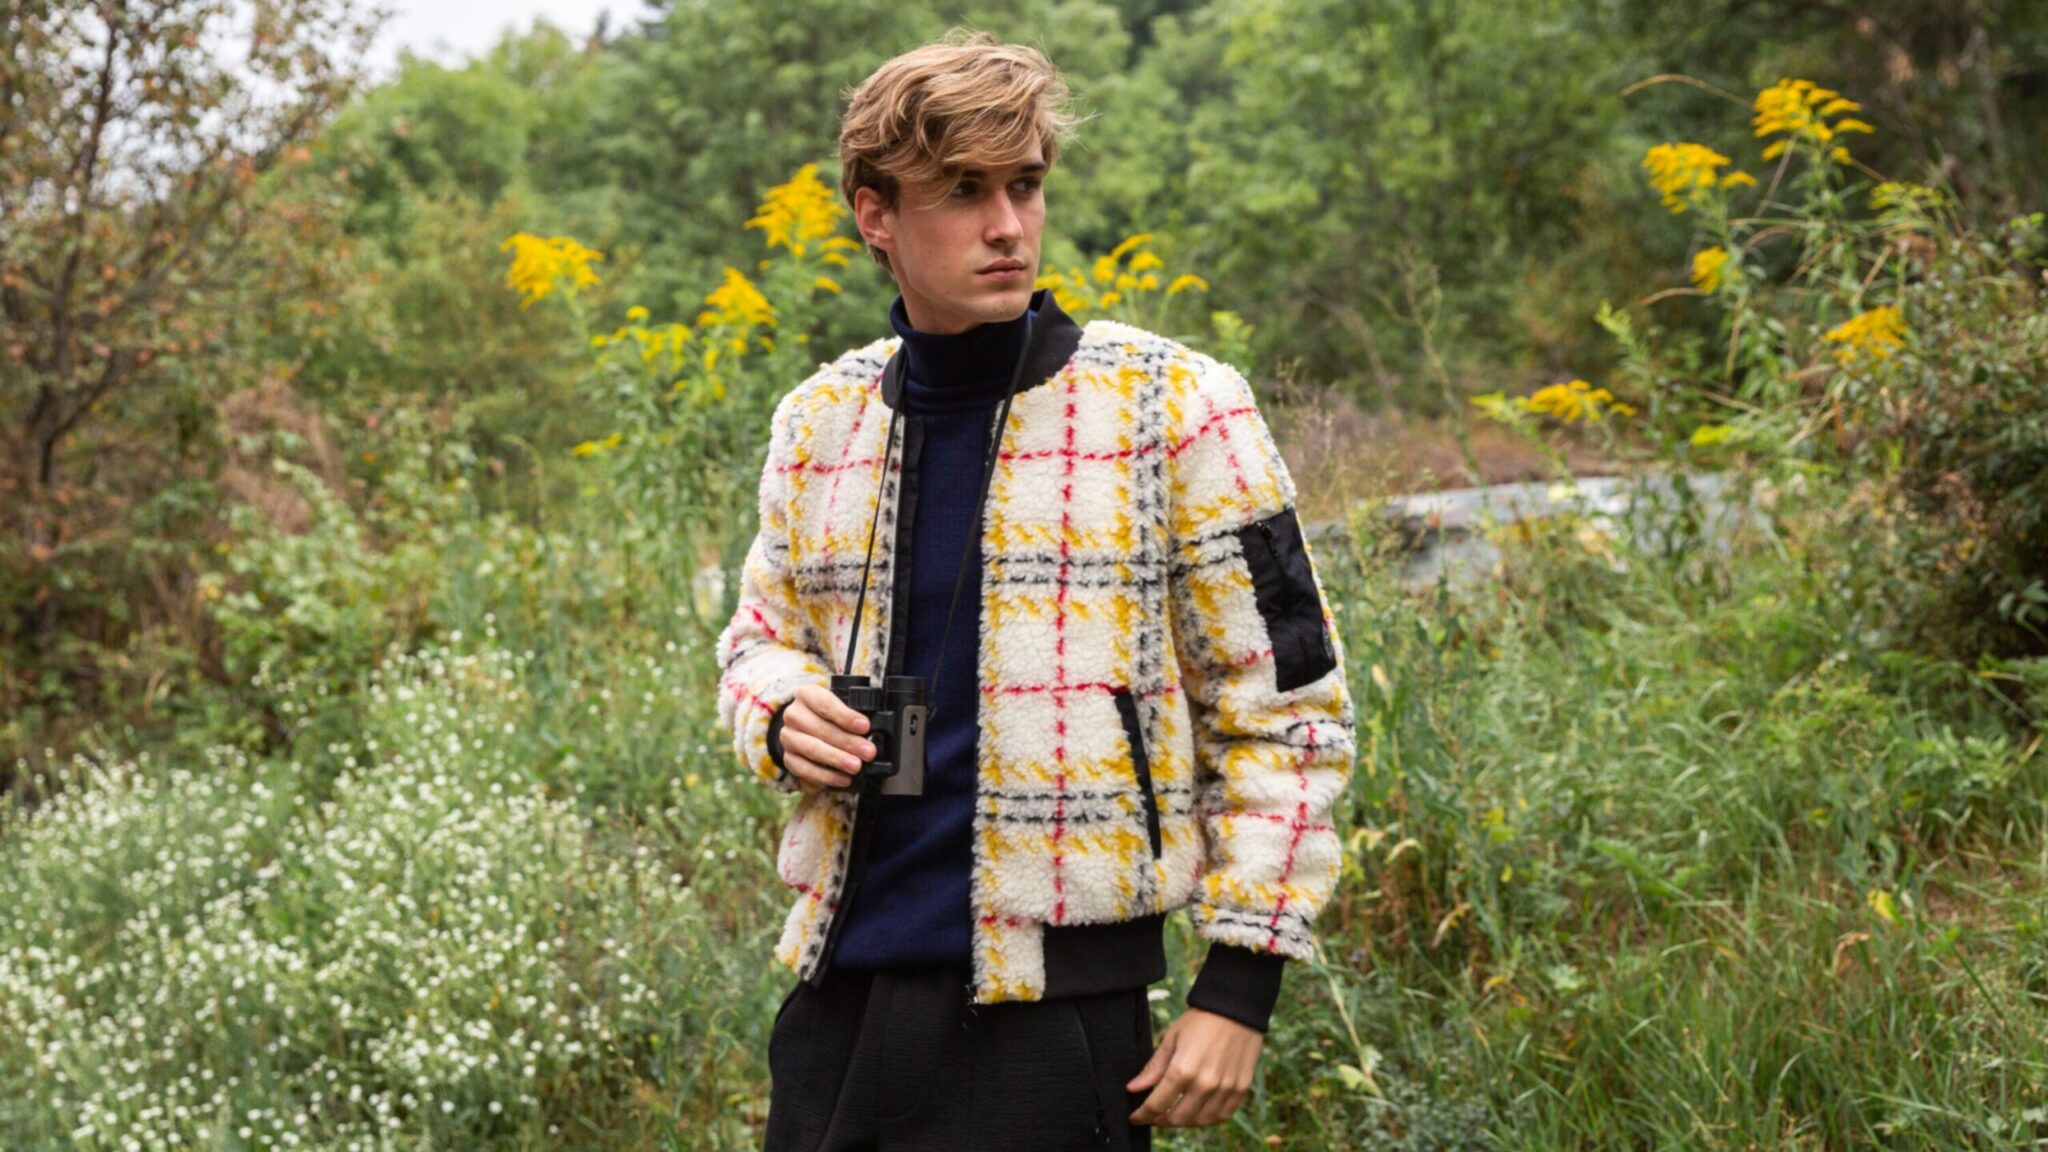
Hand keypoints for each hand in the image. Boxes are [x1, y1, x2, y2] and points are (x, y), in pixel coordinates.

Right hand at [776, 683, 874, 790]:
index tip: (865, 726)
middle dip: (848, 742)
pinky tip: (844, 779)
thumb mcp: (839, 705)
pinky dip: (826, 776)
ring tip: (856, 766)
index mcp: (807, 695)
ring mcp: (788, 737)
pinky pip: (805, 769)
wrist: (805, 726)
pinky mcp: (788, 758)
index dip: (846, 716)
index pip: (825, 704)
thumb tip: (874, 732)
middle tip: (868, 751)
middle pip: (821, 729)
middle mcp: (793, 715)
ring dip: (837, 759)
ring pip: (812, 749)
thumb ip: (853, 715)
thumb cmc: (827, 714)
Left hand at [1126, 1006, 1263, 1127]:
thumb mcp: (1171, 1039)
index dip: (1142, 1115)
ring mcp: (1225, 1088)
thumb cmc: (1200, 1020)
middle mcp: (1204, 1084)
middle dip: (1161, 1121)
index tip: (1135, 1118)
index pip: (1156, 1105)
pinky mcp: (1241, 1088)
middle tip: (1154, 1116)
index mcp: (1182, 1070)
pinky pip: (1223, 1115)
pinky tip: (1199, 1112)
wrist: (1236, 1008)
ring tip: (1175, 1114)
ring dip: (1184, 1122)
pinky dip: (1208, 1119)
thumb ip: (1153, 1068)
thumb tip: (1132, 1088)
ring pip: (1200, 1121)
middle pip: (1178, 1118)